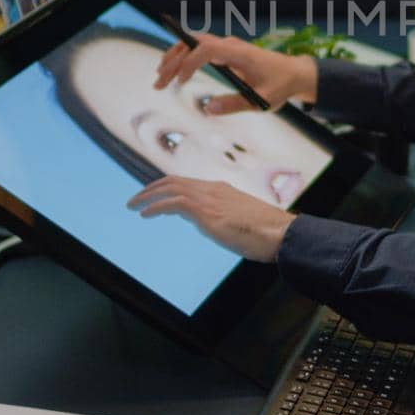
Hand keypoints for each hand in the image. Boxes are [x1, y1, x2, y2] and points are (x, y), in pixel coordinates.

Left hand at [127, 176, 294, 261]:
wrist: (281, 233)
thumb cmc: (268, 233)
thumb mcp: (243, 222)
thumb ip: (226, 220)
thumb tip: (215, 227)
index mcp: (222, 190)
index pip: (189, 183)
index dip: (169, 188)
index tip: (156, 196)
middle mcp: (213, 189)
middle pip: (174, 180)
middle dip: (152, 188)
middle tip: (136, 199)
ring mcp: (210, 199)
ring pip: (170, 187)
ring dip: (148, 195)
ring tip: (133, 205)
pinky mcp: (207, 211)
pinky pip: (173, 203)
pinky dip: (156, 206)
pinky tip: (145, 214)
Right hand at [153, 33, 317, 113]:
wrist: (294, 73)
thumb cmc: (280, 86)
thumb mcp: (261, 101)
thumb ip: (235, 104)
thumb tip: (208, 108)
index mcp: (239, 53)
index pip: (206, 49)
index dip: (190, 62)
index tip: (180, 82)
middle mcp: (230, 45)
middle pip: (194, 43)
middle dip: (173, 60)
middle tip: (158, 83)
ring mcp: (226, 47)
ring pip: (193, 43)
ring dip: (174, 57)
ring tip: (159, 77)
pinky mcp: (225, 52)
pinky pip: (199, 49)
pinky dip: (183, 57)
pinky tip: (172, 71)